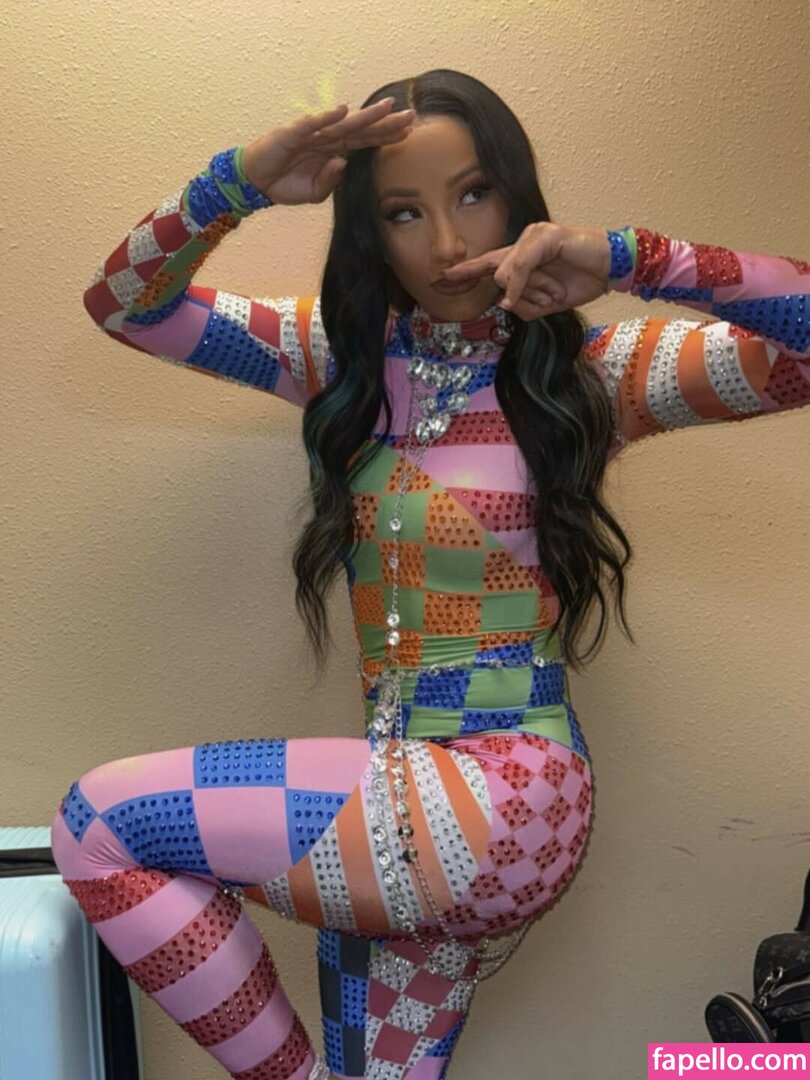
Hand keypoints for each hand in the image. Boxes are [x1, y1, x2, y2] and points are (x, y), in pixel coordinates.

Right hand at [242, 99, 414, 204]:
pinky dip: (327, 117)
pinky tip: (343, 110)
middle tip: (412, 115)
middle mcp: (327, 139)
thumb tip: (343, 164)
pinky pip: (312, 124)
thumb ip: (331, 181)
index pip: (366, 142)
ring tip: (387, 107)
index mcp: (335, 152)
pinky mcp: (293, 133)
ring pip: (343, 123)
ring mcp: (312, 134)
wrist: (256, 183)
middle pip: (362, 130)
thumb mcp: (314, 194)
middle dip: (386, 123)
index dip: (386, 137)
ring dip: (366, 115)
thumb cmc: (285, 184)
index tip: (409, 132)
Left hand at [438, 223, 611, 320]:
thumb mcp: (547, 303)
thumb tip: (505, 301)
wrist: (612, 268)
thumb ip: (524, 306)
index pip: (485, 264)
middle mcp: (522, 243)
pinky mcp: (545, 236)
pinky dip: (526, 283)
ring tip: (559, 289)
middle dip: (523, 295)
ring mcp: (533, 236)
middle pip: (497, 275)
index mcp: (520, 258)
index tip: (440, 279)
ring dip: (533, 291)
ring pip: (507, 273)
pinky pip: (522, 266)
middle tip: (552, 295)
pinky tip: (545, 292)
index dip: (464, 271)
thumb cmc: (581, 282)